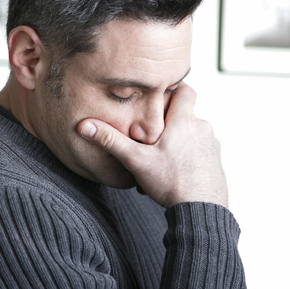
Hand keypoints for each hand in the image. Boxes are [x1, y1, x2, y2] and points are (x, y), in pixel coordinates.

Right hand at [77, 83, 227, 208]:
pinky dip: (186, 155)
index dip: (172, 90)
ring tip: (158, 158)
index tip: (157, 98)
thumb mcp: (135, 160)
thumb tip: (85, 126)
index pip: (185, 90)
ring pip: (191, 132)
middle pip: (184, 113)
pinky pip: (198, 149)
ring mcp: (212, 145)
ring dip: (176, 140)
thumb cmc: (170, 184)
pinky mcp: (215, 161)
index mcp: (184, 121)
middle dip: (166, 121)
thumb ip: (110, 140)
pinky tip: (171, 170)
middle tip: (149, 135)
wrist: (200, 212)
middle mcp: (202, 129)